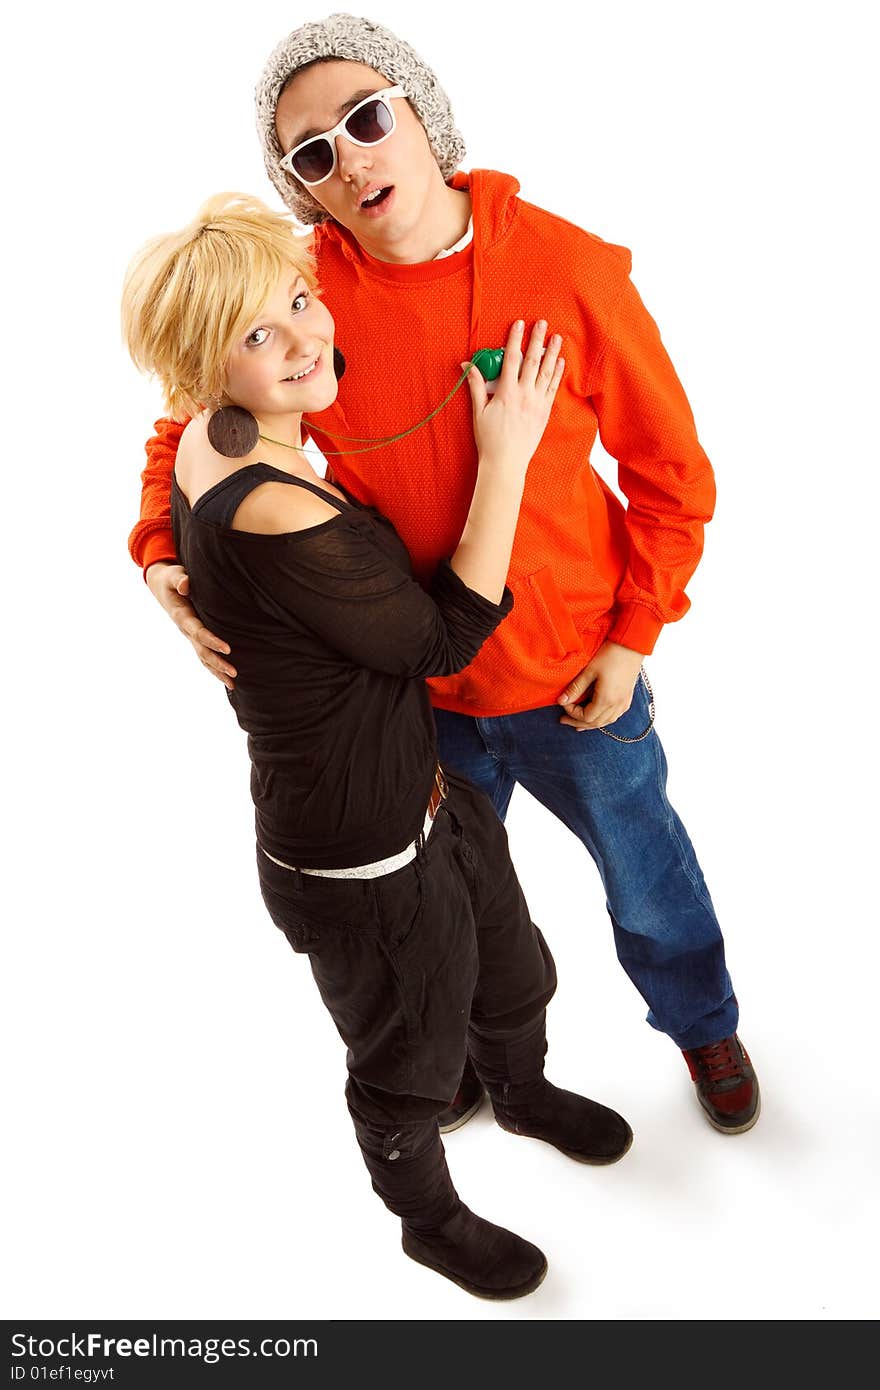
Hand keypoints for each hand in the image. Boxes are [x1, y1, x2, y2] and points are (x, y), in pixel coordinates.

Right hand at [145, 562, 236, 689]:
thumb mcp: (173, 575)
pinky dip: (214, 667)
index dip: (212, 641)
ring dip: (217, 671)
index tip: (228, 649)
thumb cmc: (171, 579)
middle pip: (202, 651)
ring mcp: (189, 635)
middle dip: (218, 663)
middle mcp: (185, 629)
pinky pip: (203, 655)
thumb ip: (180, 579)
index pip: (198, 632)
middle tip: (234, 673)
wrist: (162, 585)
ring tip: (233, 684)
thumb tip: (185, 585)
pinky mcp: (193, 637)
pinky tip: (226, 677)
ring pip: (203, 657)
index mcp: (182, 616)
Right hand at [462, 319, 563, 476]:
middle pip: (532, 361)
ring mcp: (537, 403)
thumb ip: (475, 386)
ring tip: (557, 337)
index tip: (519, 324)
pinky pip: (553, 388)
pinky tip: (560, 362)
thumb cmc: (489, 439)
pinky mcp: (544, 412)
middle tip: (543, 323)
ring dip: (552, 353)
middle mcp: (524, 395)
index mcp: (506, 393)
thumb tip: (467, 365)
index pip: (511, 359)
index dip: (515, 340)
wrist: (506, 463)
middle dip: (537, 340)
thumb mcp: (478, 412)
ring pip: (547, 372)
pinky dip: (557, 374)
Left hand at [558, 641, 644, 730]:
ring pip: (605, 722)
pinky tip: (597, 716)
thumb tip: (561, 701)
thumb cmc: (610, 655)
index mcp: (606, 700)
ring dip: (590, 724)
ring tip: (578, 724)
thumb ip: (575, 688)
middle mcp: (616, 705)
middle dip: (578, 723)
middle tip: (563, 720)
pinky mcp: (628, 698)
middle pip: (595, 723)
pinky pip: (614, 716)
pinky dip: (603, 719)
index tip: (564, 703)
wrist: (632, 645)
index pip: (586, 717)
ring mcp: (624, 703)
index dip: (572, 713)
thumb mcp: (589, 671)